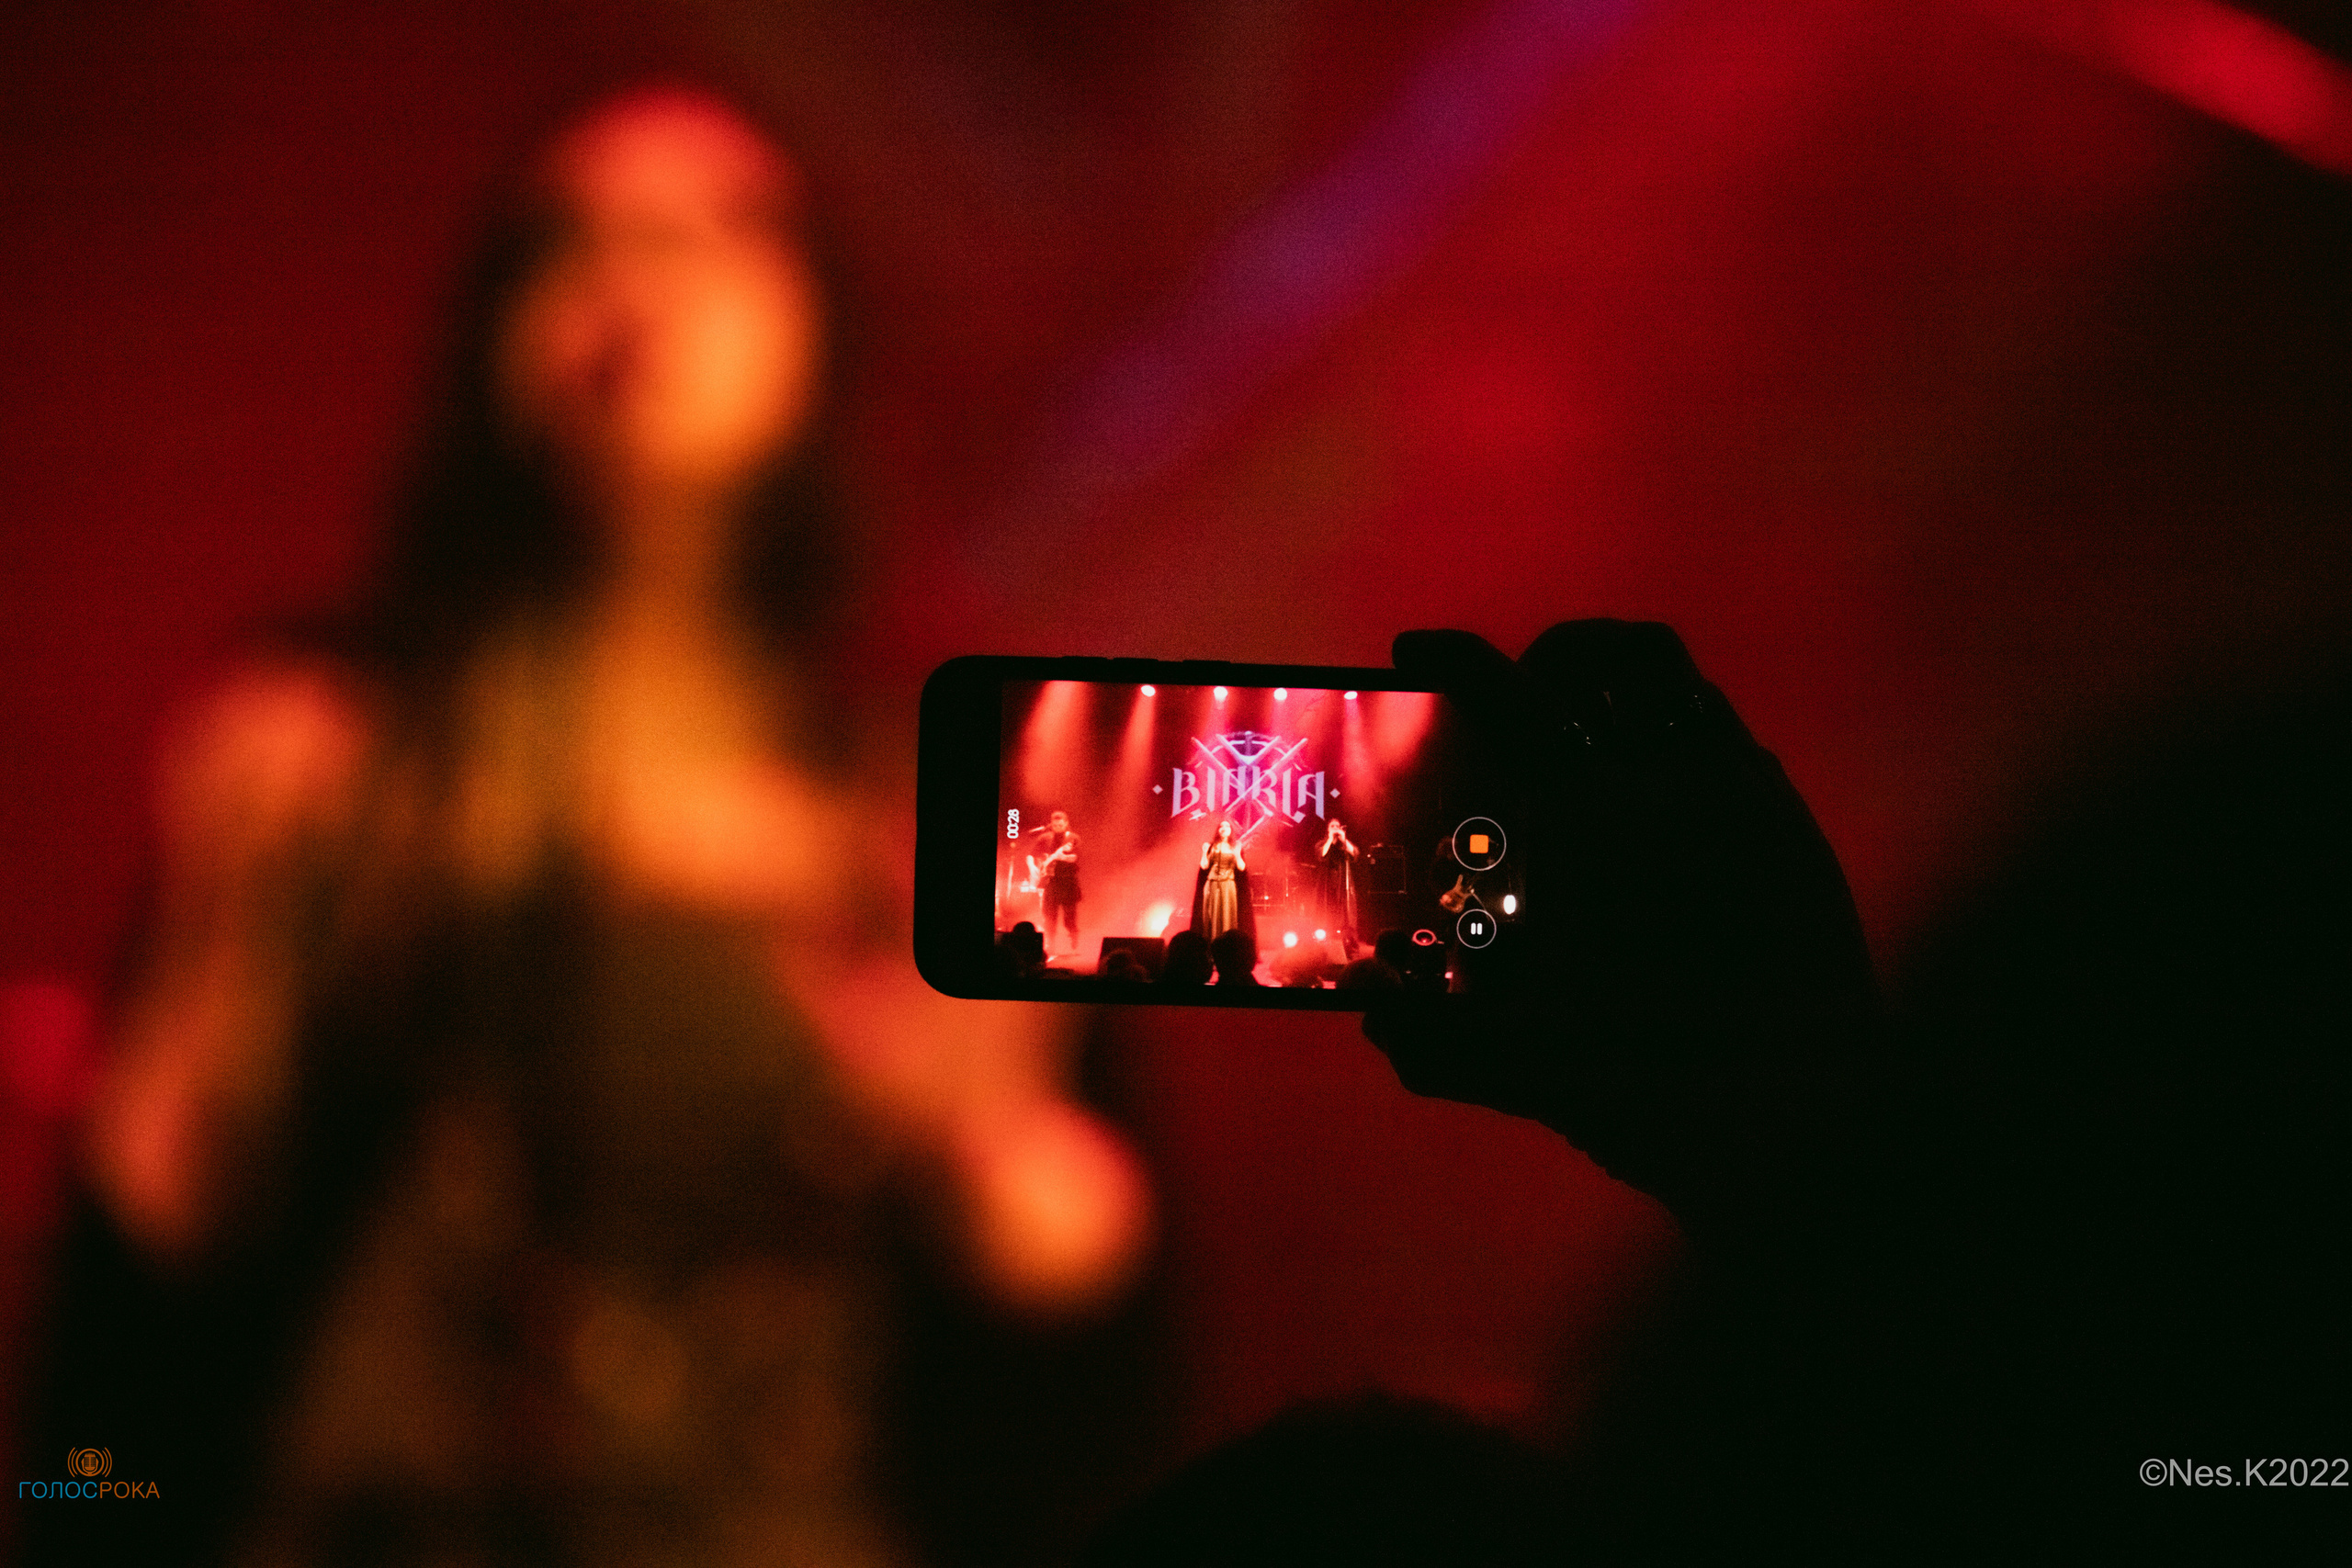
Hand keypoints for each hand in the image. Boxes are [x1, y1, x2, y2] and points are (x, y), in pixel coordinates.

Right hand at [1362, 622, 1877, 1234]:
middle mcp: (1671, 784)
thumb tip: (1378, 1025)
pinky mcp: (1791, 825)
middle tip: (1510, 696)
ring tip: (1580, 720)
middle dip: (1537, 659)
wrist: (1811, 1128)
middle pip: (1593, 658)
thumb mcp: (1531, 1070)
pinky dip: (1675, 727)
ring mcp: (1743, 795)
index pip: (1502, 697)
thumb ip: (1439, 1047)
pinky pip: (1724, 732)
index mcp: (1592, 823)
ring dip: (1610, 678)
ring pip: (1668, 677)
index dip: (1449, 657)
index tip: (1416, 646)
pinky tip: (1656, 786)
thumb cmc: (1659, 1093)